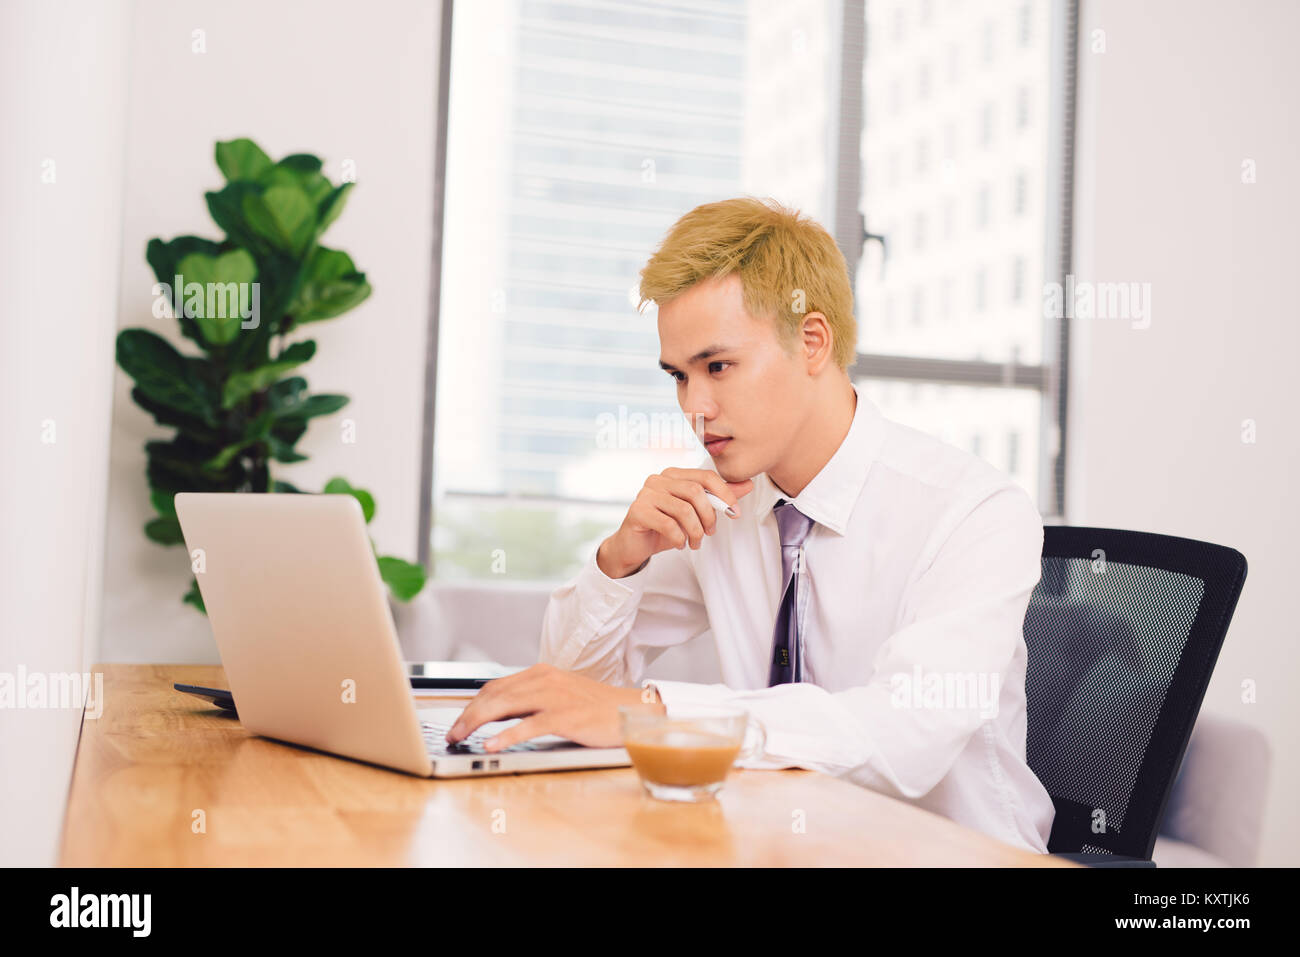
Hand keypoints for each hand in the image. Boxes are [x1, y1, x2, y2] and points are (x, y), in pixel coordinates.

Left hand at [444, 663, 664, 750]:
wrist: (632, 710)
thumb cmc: (595, 708)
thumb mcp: (559, 696)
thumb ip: (530, 702)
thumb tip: (496, 718)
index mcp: (541, 673)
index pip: (495, 686)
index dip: (472, 704)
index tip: (458, 721)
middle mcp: (545, 680)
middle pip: (494, 695)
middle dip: (467, 715)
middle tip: (452, 734)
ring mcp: (555, 697)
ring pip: (505, 706)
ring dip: (477, 723)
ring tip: (462, 738)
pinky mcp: (566, 716)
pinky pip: (529, 726)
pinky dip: (506, 735)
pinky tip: (491, 745)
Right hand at [597, 467, 753, 577]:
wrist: (634, 545)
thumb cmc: (664, 527)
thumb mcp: (695, 512)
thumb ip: (718, 497)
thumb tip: (747, 484)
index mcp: (674, 474)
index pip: (705, 476)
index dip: (725, 494)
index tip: (734, 513)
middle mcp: (658, 479)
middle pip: (695, 492)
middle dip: (709, 516)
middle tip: (709, 532)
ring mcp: (646, 493)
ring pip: (684, 509)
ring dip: (695, 531)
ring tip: (695, 542)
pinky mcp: (637, 511)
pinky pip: (668, 524)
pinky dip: (679, 538)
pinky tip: (679, 543)